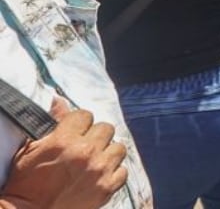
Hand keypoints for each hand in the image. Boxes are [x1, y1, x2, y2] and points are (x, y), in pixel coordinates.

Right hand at [1, 98, 128, 208]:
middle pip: (106, 128)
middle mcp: (86, 152)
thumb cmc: (26, 182)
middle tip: (84, 146)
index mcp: (65, 140)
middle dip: (95, 135)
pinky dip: (114, 173)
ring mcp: (99, 170)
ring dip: (107, 152)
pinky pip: (123, 171)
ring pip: (119, 147)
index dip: (79, 123)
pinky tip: (100, 176)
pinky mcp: (107, 188)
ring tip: (95, 160)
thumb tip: (59, 100)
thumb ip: (50, 123)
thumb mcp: (31, 149)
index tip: (74, 131)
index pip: (85, 115)